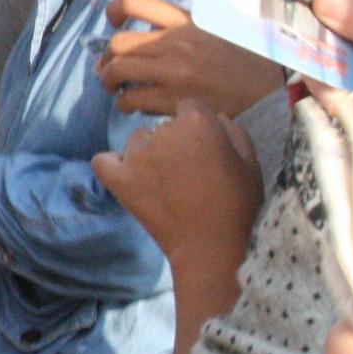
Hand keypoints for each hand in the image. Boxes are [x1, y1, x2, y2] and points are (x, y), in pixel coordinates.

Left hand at [91, 102, 261, 281]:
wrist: (211, 246)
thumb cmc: (237, 204)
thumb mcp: (249, 161)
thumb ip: (232, 130)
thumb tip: (215, 116)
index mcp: (197, 121)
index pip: (189, 107)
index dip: (198, 127)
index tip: (204, 148)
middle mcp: (163, 132)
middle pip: (163, 126)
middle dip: (175, 142)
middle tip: (188, 172)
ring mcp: (138, 156)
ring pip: (136, 141)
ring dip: (147, 153)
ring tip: (163, 181)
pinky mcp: (120, 179)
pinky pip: (103, 160)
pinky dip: (112, 166)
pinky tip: (127, 176)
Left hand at [97, 0, 284, 118]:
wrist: (273, 92)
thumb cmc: (250, 62)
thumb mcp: (221, 29)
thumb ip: (188, 26)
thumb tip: (156, 30)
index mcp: (187, 20)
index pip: (135, 1)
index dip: (115, 10)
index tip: (113, 22)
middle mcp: (176, 42)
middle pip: (117, 43)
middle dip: (106, 59)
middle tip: (108, 70)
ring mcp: (173, 72)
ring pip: (117, 72)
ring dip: (110, 82)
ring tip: (117, 91)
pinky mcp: (174, 100)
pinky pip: (131, 100)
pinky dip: (126, 104)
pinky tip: (135, 107)